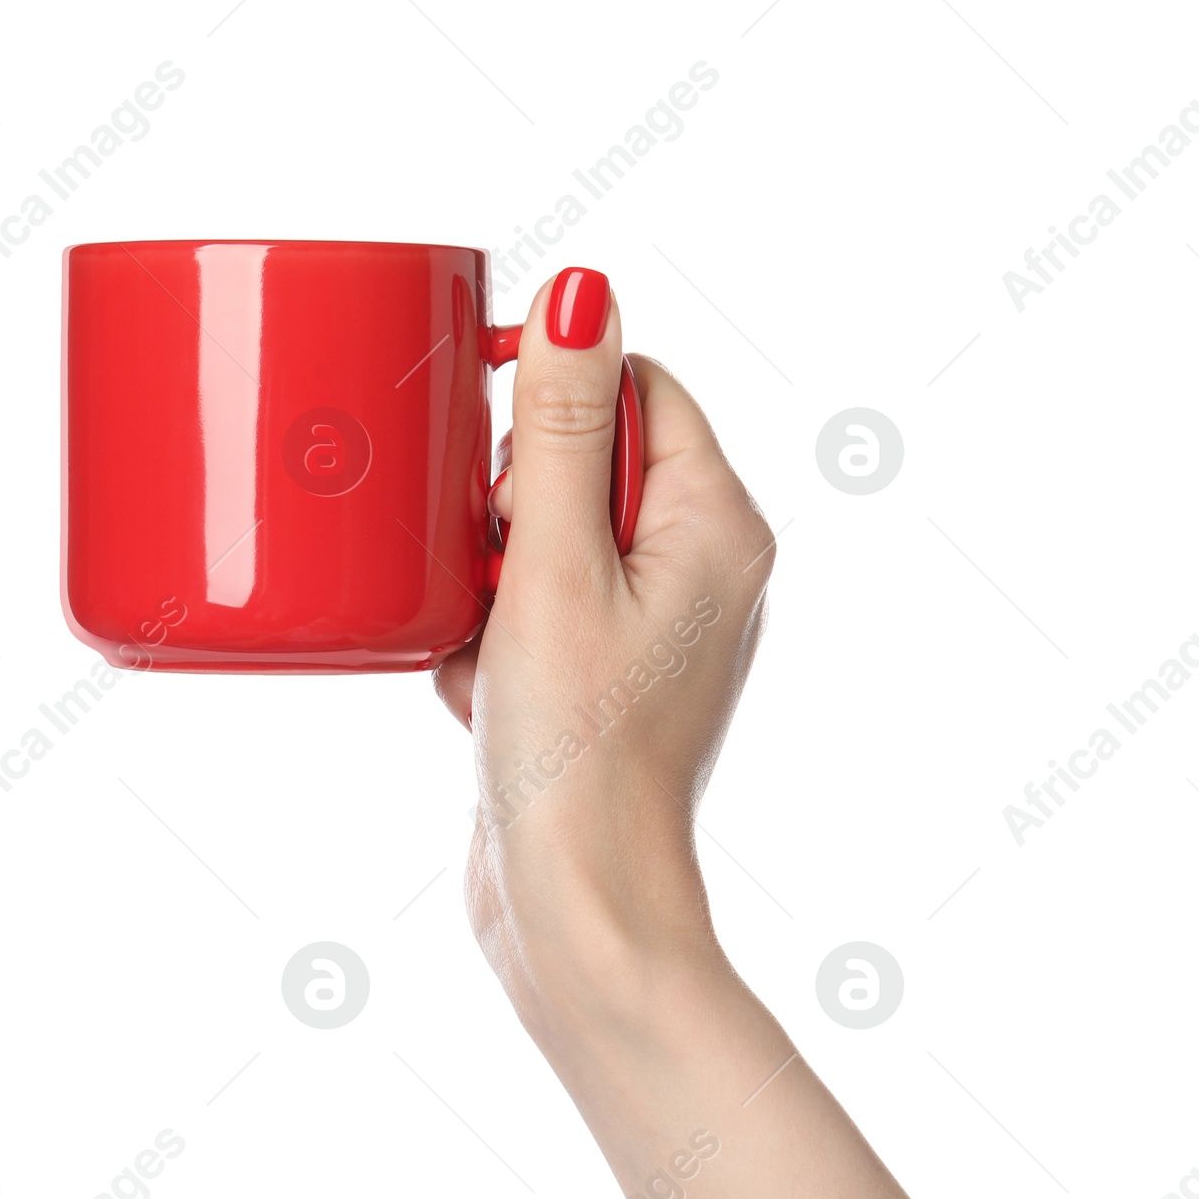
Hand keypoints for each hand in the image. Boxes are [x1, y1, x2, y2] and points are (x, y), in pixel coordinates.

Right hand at [431, 267, 775, 1025]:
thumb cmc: (578, 746)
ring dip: (489, 581)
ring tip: (488, 645)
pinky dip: (488, 641)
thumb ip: (562, 425)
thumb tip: (586, 291)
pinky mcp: (600, 685)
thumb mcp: (555, 564)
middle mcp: (699, 573)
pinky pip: (529, 615)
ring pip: (544, 544)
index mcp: (716, 527)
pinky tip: (482, 693)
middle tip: (499, 571)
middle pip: (585, 463)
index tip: (495, 456)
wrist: (575, 906)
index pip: (639, 388)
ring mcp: (650, 634)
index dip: (554, 399)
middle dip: (513, 509)